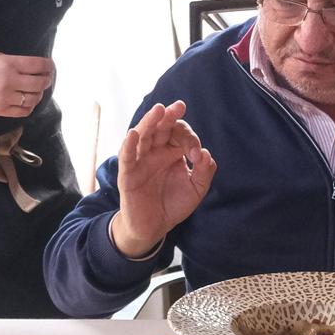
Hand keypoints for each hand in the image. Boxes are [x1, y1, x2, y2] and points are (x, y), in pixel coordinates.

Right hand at [0, 51, 54, 118]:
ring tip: (37, 90)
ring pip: (34, 98)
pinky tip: (28, 101)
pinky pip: (23, 111)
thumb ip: (12, 61)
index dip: (48, 66)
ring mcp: (5, 98)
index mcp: (7, 64)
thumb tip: (31, 67)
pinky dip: (29, 106)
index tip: (50, 66)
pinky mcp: (0, 111)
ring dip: (39, 94)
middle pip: (39, 83)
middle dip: (47, 80)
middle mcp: (9, 81)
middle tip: (46, 78)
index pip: (37, 65)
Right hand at [110, 101, 214, 256]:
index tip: (197, 156)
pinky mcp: (128, 174)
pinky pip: (127, 156)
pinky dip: (129, 144)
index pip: (180, 134)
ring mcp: (140, 160)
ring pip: (143, 136)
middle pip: (161, 128)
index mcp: (172, 151)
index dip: (190, 140)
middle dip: (169, 117)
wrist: (153, 227)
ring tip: (158, 110)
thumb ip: (204, 173)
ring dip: (150, 122)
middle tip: (179, 106)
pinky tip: (133, 133)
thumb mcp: (196, 190)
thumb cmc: (173, 204)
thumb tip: (207, 154)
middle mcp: (155, 151)